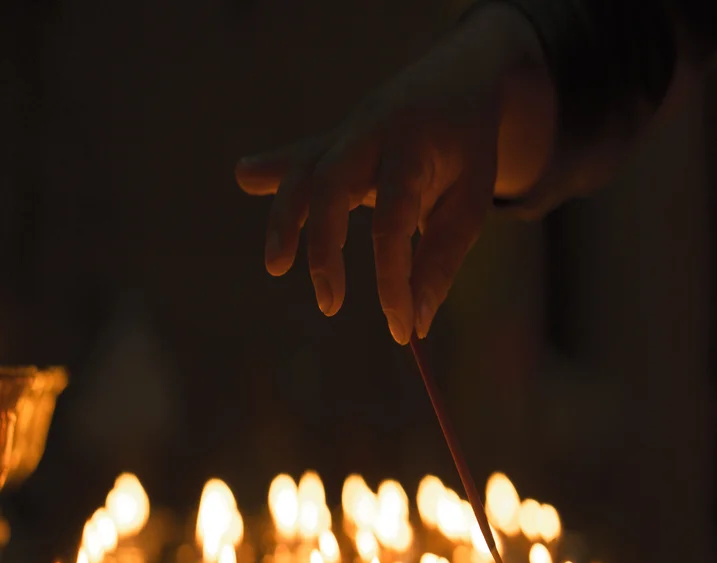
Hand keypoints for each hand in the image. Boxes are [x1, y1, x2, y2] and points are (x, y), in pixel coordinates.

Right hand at [236, 4, 551, 342]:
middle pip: (329, 183)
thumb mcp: (469, 203)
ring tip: (275, 268)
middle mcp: (372, 131)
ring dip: (285, 221)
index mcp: (414, 147)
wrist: (460, 77)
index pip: (394, 221)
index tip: (400, 329)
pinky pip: (298, 159)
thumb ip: (441, 261)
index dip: (393, 280)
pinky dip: (271, 173)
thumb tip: (415, 324)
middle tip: (330, 305)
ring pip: (303, 170)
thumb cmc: (467, 148)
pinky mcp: (332, 139)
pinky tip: (245, 176)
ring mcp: (346, 131)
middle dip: (323, 248)